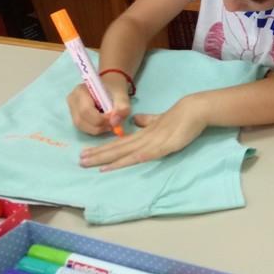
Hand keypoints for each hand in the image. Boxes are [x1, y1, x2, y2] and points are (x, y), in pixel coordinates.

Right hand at [66, 74, 130, 135]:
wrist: (110, 84)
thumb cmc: (114, 88)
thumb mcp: (122, 95)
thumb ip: (122, 108)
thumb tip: (115, 122)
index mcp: (80, 91)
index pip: (86, 110)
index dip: (100, 119)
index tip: (114, 119)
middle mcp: (72, 100)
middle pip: (81, 120)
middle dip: (99, 125)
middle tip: (113, 124)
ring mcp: (72, 109)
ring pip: (81, 126)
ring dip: (97, 129)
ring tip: (110, 124)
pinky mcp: (75, 116)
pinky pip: (83, 127)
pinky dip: (95, 129)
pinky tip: (104, 124)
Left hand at [79, 96, 207, 170]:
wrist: (194, 109)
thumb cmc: (179, 117)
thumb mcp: (159, 120)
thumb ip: (148, 122)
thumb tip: (137, 121)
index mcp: (142, 133)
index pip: (118, 142)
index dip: (102, 148)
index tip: (85, 153)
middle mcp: (143, 137)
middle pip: (117, 148)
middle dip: (98, 155)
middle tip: (80, 161)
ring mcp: (153, 142)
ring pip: (127, 152)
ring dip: (110, 159)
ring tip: (93, 164)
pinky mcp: (165, 145)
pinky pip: (147, 154)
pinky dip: (133, 159)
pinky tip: (121, 163)